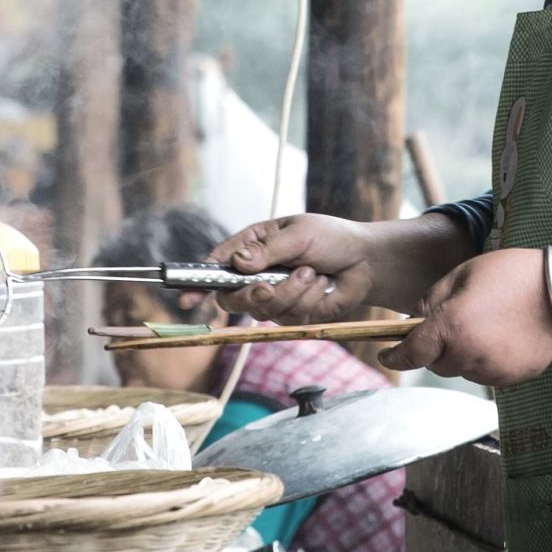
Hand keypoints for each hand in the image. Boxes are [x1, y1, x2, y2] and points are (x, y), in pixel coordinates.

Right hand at [210, 213, 378, 323]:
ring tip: (313, 273)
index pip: (217, 266)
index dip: (198, 282)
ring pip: (263, 310)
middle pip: (232, 299)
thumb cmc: (331, 238)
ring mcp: (274, 296)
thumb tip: (237, 262)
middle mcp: (258, 274)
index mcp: (253, 247)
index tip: (186, 298)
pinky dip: (308, 301)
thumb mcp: (299, 234)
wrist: (365, 262)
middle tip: (269, 286)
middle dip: (252, 295)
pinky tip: (322, 285)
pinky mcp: (293, 314)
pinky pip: (289, 317)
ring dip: (292, 292)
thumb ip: (267, 250)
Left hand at [383, 247, 551, 388]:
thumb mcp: (463, 274)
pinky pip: (487, 373)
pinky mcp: (512, 378)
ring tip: (484, 325)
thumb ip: (433, 299)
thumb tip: (413, 319)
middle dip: (436, 348)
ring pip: (463, 370)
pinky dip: (485, 360)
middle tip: (452, 323)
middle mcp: (469, 355)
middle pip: (437, 363)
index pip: (411, 352)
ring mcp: (492, 370)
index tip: (386, 357)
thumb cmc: (512, 274)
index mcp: (452, 327)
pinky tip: (502, 336)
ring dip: (463, 354)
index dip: (395, 357)